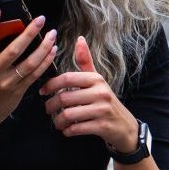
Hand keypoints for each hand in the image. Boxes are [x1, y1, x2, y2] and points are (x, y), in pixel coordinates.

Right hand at [0, 7, 58, 128]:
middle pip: (14, 49)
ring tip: (52, 35)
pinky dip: (45, 62)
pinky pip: (35, 74)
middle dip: (29, 33)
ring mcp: (7, 82)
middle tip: (40, 19)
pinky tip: (52, 51)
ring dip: (43, 48)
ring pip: (29, 62)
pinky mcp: (18, 90)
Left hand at [40, 36, 138, 150]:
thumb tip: (80, 39)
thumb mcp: (97, 81)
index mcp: (96, 79)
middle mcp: (101, 93)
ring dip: (58, 121)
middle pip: (65, 98)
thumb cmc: (106, 101)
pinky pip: (76, 128)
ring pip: (68, 115)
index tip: (43, 91)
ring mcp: (102, 110)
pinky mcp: (103, 126)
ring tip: (57, 122)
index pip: (67, 78)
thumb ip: (86, 62)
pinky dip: (68, 131)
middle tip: (48, 109)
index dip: (51, 84)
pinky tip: (67, 130)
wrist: (125, 126)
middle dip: (51, 106)